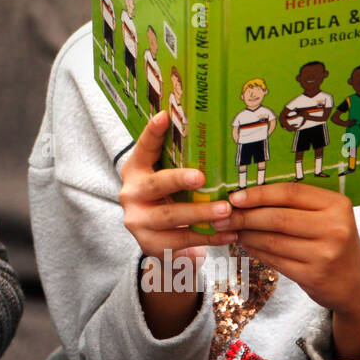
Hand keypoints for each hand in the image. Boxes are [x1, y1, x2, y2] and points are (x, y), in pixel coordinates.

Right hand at [119, 111, 234, 338]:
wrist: (158, 242)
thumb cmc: (170, 200)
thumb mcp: (168, 180)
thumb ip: (180, 164)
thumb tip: (218, 136)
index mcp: (135, 170)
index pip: (143, 148)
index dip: (153, 132)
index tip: (165, 115)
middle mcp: (130, 193)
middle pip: (155, 185)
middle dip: (178, 181)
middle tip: (201, 177)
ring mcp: (137, 221)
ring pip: (170, 217)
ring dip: (200, 213)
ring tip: (226, 210)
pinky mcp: (149, 244)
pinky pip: (182, 240)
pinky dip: (208, 236)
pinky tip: (230, 233)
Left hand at [220, 183, 359, 359]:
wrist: (357, 285)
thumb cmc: (333, 242)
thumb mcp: (326, 217)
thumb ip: (294, 205)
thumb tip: (244, 195)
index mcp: (337, 205)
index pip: (289, 192)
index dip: (258, 194)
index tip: (234, 197)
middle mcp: (335, 228)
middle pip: (277, 217)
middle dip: (244, 216)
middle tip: (223, 216)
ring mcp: (325, 254)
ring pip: (272, 240)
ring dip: (246, 235)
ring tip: (232, 230)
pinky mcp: (314, 276)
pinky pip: (274, 260)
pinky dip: (255, 251)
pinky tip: (246, 245)